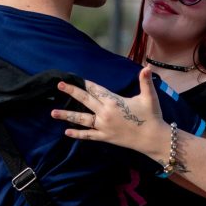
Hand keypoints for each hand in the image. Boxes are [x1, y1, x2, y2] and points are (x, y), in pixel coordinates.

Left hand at [50, 67, 169, 157]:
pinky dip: (77, 134)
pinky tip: (66, 132)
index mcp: (114, 102)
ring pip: (82, 119)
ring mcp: (103, 126)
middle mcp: (105, 114)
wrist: (153, 139)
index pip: (96, 89)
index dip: (85, 83)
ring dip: (67, 115)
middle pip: (85, 100)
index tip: (73, 77)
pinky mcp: (105, 137)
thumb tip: (146, 67)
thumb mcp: (149, 97)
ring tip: (52, 113)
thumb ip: (145, 81)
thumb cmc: (152, 116)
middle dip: (71, 92)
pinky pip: (88, 135)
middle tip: (59, 85)